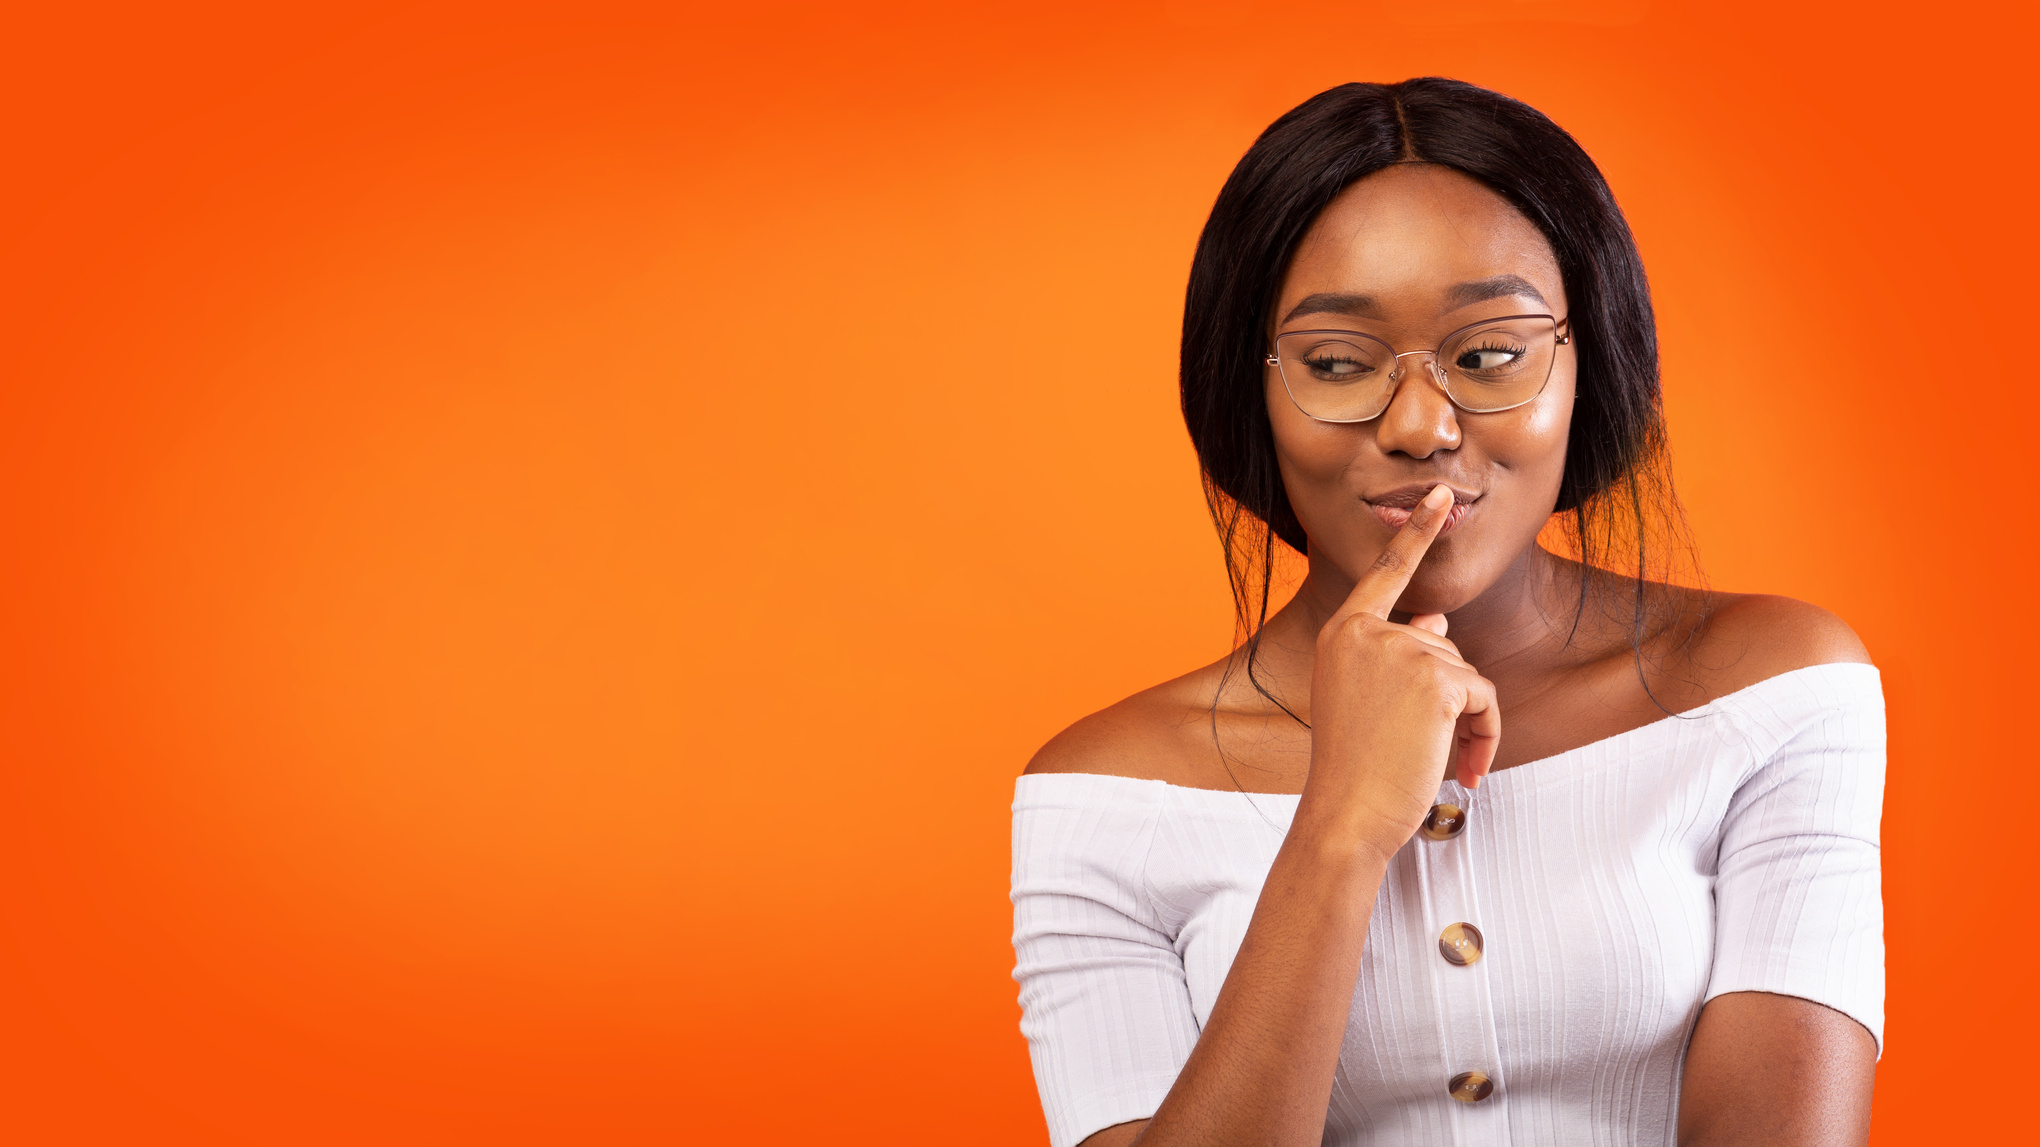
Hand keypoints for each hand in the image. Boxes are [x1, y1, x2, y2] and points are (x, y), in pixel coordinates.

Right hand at [1301, 483, 1499, 856]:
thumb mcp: (1366, 701)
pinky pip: (1484, 698)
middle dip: (1448, 697)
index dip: (1417, 533)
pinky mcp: (1436, 678)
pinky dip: (1485, 736)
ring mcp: (1401, 651)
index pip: (1385, 573)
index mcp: (1342, 633)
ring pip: (1466, 673)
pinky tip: (1462, 767)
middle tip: (1426, 748)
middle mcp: (1367, 632)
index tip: (1439, 497)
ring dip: (1468, 722)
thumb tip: (1435, 621)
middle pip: (1440, 644)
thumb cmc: (1353, 769)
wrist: (1345, 815)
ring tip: (1438, 762)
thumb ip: (1397, 656)